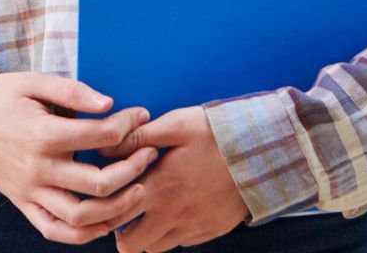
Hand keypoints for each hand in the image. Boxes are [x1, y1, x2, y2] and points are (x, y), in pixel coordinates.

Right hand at [0, 73, 160, 244]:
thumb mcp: (34, 82)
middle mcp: (39, 168)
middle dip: (134, 169)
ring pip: (82, 215)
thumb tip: (110, 103)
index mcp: (44, 134)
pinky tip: (105, 223)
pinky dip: (82, 235)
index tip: (141, 115)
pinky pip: (54, 230)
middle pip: (99, 183)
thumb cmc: (0, 97)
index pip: (101, 136)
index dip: (129, 125)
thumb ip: (73, 91)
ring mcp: (30, 191)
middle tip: (149, 154)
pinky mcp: (23, 203)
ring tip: (139, 192)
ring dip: (117, 209)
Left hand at [103, 107, 248, 252]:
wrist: (265, 153)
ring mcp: (194, 227)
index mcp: (160, 188)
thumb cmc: (218, 134)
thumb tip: (103, 146)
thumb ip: (137, 137)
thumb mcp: (176, 125)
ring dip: (145, 234)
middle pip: (132, 245)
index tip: (101, 199)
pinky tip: (173, 209)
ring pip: (155, 248)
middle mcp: (174, 215)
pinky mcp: (211, 231)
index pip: (116, 216)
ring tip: (146, 210)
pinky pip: (181, 243)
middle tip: (119, 211)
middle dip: (119, 232)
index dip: (102, 212)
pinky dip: (170, 233)